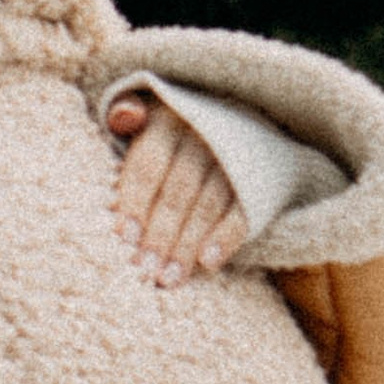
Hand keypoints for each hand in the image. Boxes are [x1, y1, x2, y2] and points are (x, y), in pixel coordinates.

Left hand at [106, 90, 244, 286]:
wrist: (242, 111)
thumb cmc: (177, 122)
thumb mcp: (151, 107)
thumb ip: (128, 112)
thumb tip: (124, 116)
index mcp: (170, 117)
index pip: (149, 163)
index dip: (135, 201)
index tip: (124, 238)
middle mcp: (204, 134)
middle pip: (178, 190)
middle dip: (161, 233)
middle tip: (146, 270)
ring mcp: (234, 157)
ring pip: (208, 205)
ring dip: (188, 244)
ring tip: (170, 277)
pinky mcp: (259, 177)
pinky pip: (242, 211)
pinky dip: (226, 238)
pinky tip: (208, 263)